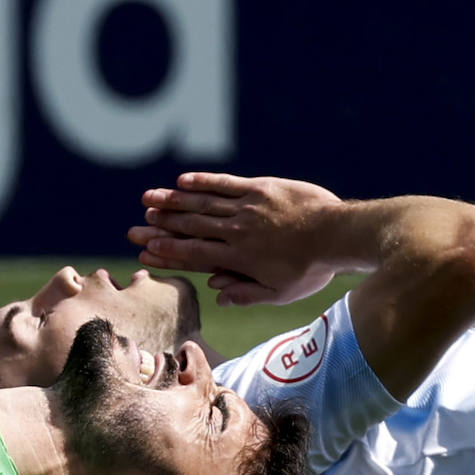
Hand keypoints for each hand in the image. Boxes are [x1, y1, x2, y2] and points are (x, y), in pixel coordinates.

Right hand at [127, 172, 341, 305]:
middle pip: (191, 227)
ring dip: (173, 201)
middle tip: (137, 224)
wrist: (338, 235)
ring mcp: (247, 206)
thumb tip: (215, 294)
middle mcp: (236, 230)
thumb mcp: (280, 293)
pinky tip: (182, 180)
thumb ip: (246, 293)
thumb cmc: (312, 269)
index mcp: (238, 257)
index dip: (167, 251)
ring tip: (148, 199)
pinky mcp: (260, 188)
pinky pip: (225, 183)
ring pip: (202, 203)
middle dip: (161, 226)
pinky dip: (202, 182)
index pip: (194, 253)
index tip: (145, 249)